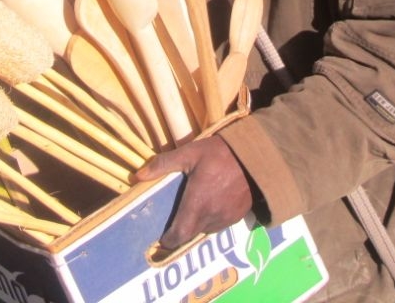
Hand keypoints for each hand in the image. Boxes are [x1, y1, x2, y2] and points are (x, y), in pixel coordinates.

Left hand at [134, 135, 253, 249]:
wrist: (257, 156)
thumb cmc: (221, 154)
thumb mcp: (190, 153)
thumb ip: (163, 164)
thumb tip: (137, 176)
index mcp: (197, 203)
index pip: (180, 234)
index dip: (169, 241)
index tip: (162, 240)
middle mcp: (211, 216)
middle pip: (192, 233)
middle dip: (182, 232)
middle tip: (173, 224)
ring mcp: (226, 217)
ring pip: (206, 229)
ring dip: (197, 224)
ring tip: (193, 210)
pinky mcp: (238, 215)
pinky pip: (220, 224)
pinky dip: (212, 219)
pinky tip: (211, 204)